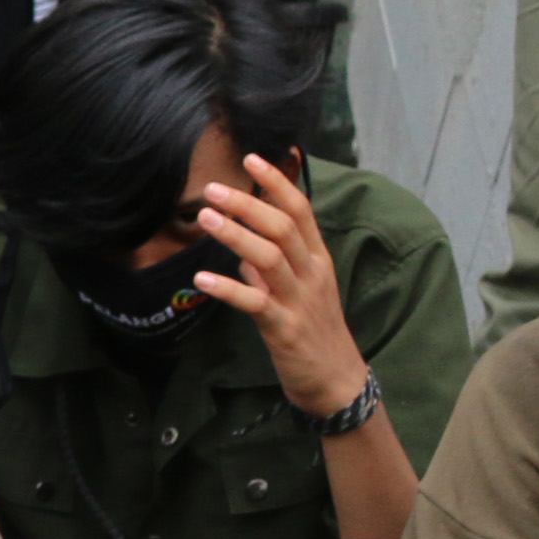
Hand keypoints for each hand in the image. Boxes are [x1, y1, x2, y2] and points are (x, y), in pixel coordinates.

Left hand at [190, 153, 371, 419]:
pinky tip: (201, 280)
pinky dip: (228, 288)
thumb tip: (240, 247)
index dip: (276, 182)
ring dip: (235, 235)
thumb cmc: (314, 331)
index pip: (300, 210)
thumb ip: (270, 266)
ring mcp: (299, 300)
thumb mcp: (297, 290)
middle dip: (248, 203)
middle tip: (212, 189)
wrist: (336, 379)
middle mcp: (312, 273)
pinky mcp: (284, 328)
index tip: (251, 158)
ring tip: (204, 218)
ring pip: (270, 257)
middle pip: (283, 227)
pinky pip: (255, 302)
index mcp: (317, 258)